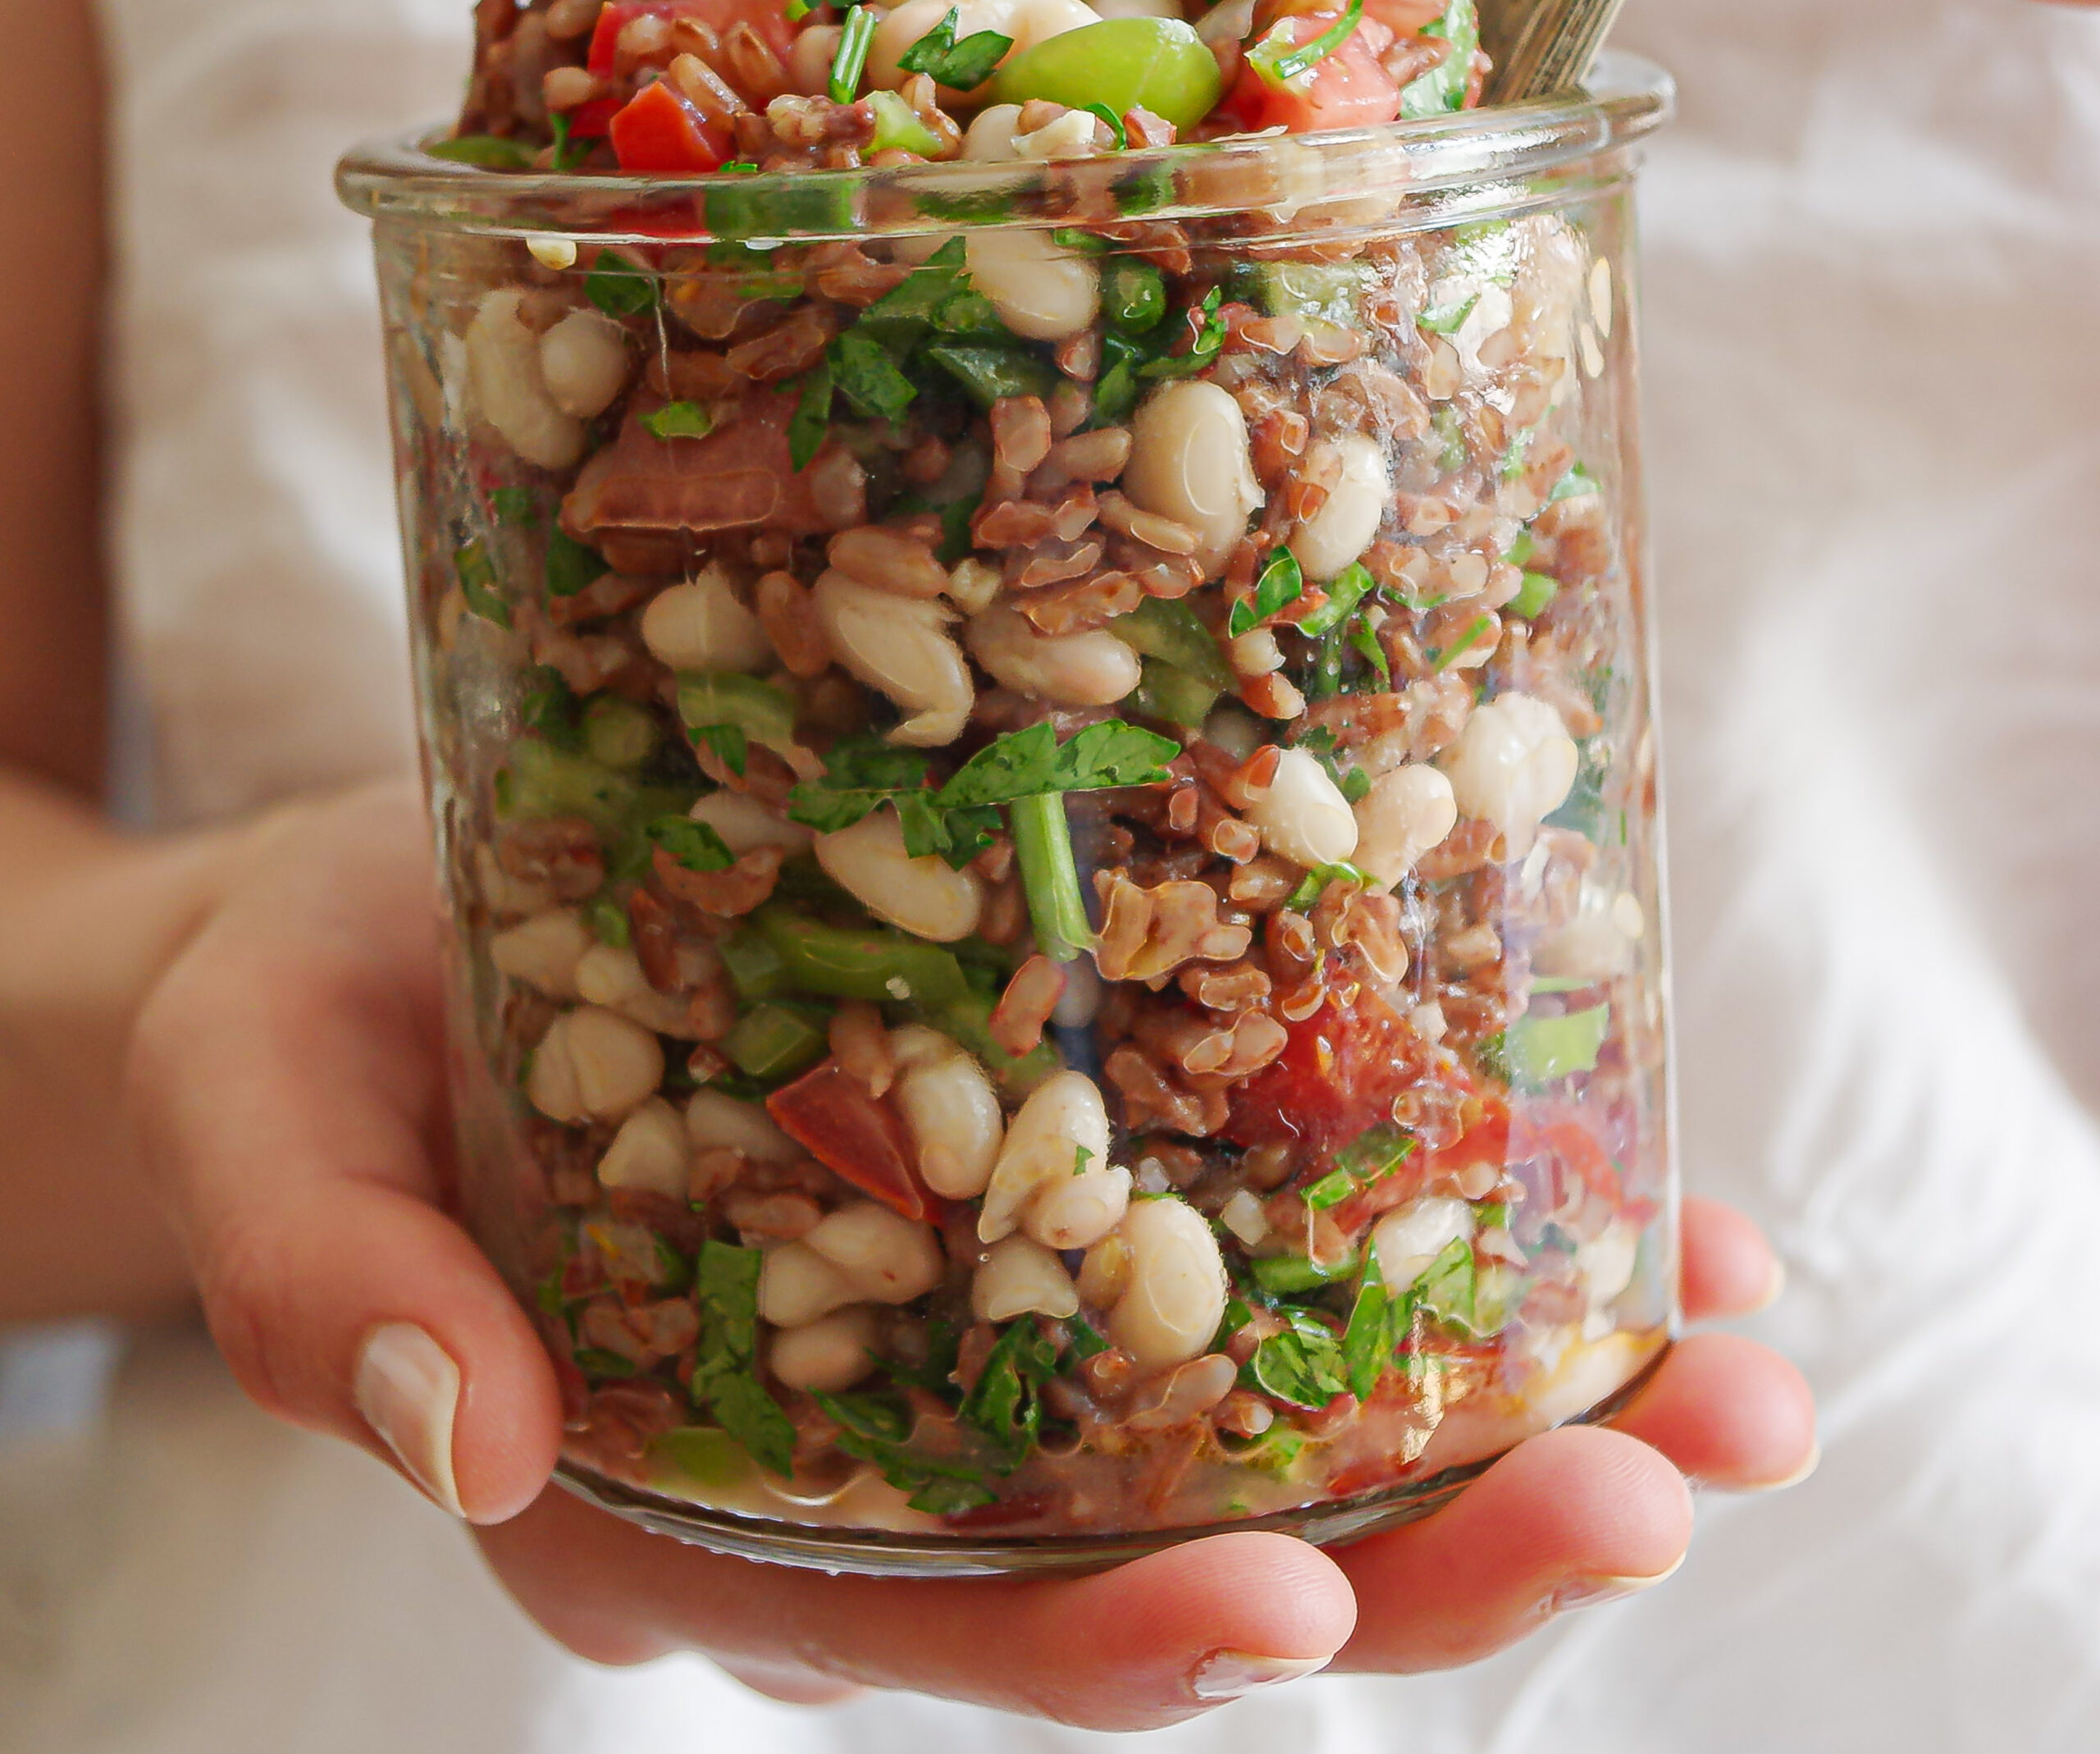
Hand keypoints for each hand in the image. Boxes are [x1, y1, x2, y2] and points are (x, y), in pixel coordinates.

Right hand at [127, 781, 1814, 1728]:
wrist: (383, 920)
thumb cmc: (313, 1034)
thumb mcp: (275, 1126)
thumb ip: (327, 1280)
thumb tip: (465, 1428)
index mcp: (697, 1484)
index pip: (924, 1617)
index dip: (1114, 1640)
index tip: (1306, 1610)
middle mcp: (872, 1432)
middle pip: (1168, 1545)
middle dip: (1430, 1547)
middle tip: (1652, 1480)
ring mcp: (980, 1304)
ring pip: (1270, 1410)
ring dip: (1512, 1398)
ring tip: (1730, 1353)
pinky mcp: (1043, 1156)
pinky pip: (1264, 1232)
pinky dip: (1446, 1228)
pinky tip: (1615, 1182)